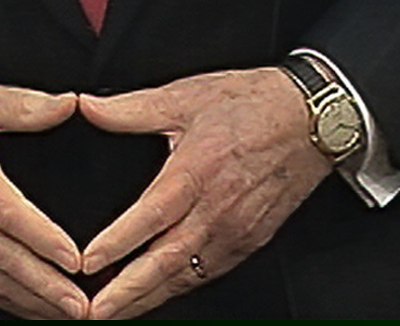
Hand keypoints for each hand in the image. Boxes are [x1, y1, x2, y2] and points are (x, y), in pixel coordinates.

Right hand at [0, 77, 86, 318]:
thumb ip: (21, 104)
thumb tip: (68, 104)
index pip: (6, 212)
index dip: (42, 239)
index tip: (75, 259)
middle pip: (2, 258)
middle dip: (46, 288)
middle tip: (84, 307)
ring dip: (28, 300)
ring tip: (65, 314)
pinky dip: (1, 300)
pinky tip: (27, 307)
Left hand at [74, 68, 332, 319]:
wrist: (312, 118)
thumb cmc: (252, 103)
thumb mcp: (186, 96)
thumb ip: (132, 108)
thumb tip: (87, 106)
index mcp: (195, 172)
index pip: (149, 218)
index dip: (117, 244)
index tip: (87, 264)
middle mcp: (216, 210)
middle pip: (164, 262)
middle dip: (126, 293)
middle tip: (92, 312)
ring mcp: (235, 231)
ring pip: (185, 276)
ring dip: (148, 297)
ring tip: (115, 313)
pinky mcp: (249, 241)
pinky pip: (207, 272)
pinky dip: (177, 288)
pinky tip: (157, 294)